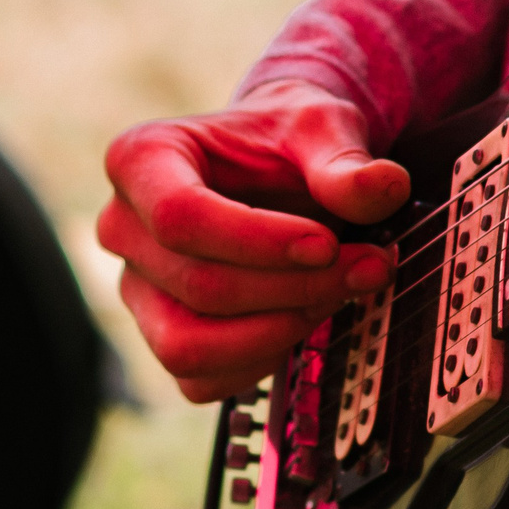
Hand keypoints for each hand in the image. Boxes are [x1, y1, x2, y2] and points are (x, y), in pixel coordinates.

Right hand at [98, 82, 409, 400]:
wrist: (278, 166)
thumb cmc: (285, 142)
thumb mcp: (320, 128)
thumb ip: (345, 160)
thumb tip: (384, 187)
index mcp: (141, 160)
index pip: (179, 217)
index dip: (256, 242)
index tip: (326, 245)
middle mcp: (124, 227)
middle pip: (199, 284)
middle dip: (294, 288)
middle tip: (368, 267)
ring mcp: (138, 288)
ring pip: (189, 344)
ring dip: (277, 332)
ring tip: (336, 295)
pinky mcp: (161, 334)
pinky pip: (200, 380)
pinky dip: (262, 362)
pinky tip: (306, 319)